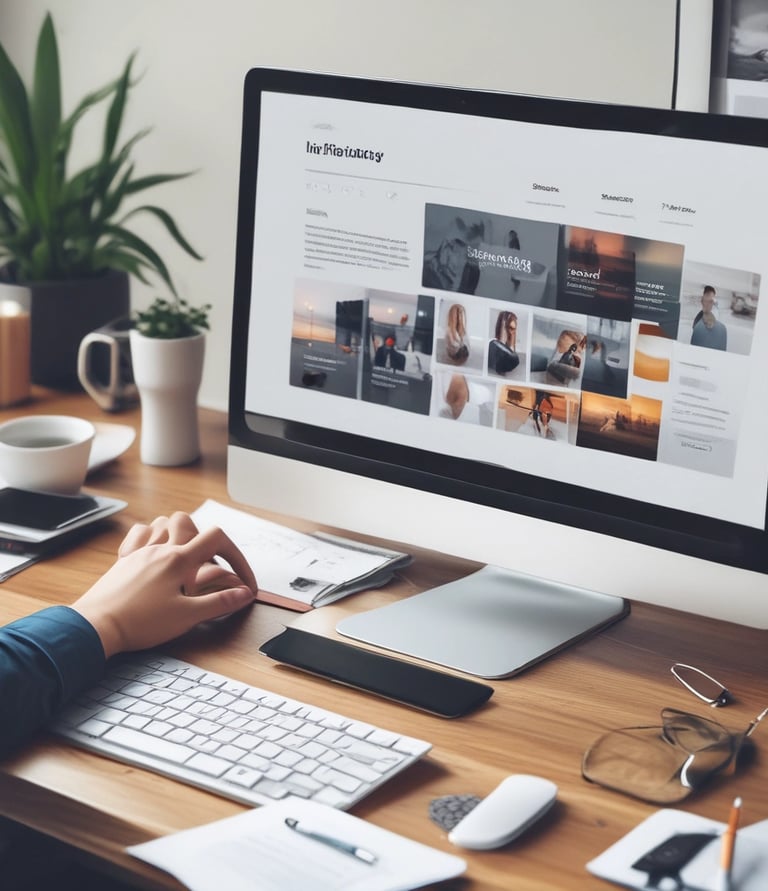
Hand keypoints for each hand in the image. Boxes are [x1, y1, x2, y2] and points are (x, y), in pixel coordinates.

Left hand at [72, 512, 257, 658]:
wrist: (96, 626)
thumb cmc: (140, 622)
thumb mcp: (187, 616)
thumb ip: (219, 603)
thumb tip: (244, 594)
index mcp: (179, 559)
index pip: (217, 539)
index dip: (236, 556)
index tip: (242, 580)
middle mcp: (160, 549)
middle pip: (188, 522)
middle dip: (207, 540)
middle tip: (212, 567)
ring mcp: (140, 552)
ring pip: (163, 523)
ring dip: (179, 534)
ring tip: (186, 559)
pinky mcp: (124, 561)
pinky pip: (139, 534)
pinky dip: (152, 536)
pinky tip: (157, 552)